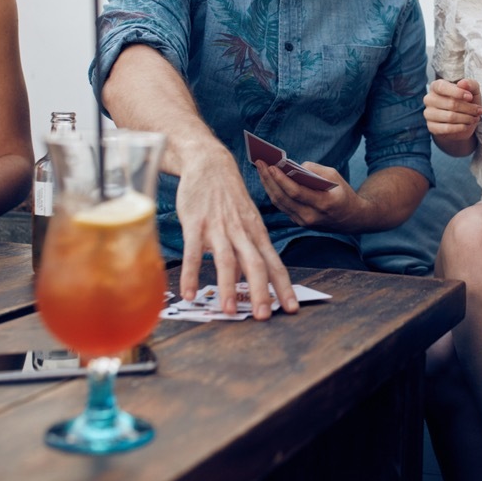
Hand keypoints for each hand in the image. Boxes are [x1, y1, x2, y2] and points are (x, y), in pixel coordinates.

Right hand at [175, 143, 295, 320]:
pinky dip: (191, 274)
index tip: (292, 308)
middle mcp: (242, 232)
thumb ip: (244, 251)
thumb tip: (241, 281)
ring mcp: (219, 228)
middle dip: (261, 292)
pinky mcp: (195, 223)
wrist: (210, 164)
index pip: (275, 263)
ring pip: (227, 260)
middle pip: (256, 265)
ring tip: (229, 311)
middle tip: (264, 316)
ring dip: (229, 287)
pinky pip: (193, 252)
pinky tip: (189, 293)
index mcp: (256, 234)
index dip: (284, 287)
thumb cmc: (228, 198)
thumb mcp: (244, 222)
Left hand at [257, 161, 361, 229]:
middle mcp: (311, 216)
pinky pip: (282, 206)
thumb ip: (314, 170)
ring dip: (268, 185)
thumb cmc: (343, 193)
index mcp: (323, 204)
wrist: (352, 219)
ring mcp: (303, 222)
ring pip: (279, 203)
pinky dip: (274, 192)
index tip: (270, 166)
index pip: (296, 192)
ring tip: (260, 169)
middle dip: (269, 179)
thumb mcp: (335, 176)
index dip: (281, 179)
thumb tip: (293, 166)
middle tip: (259, 163)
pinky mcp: (298, 222)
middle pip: (283, 198)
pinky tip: (268, 180)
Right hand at [423, 78, 481, 142]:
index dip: (457, 92)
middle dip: (469, 108)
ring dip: (466, 118)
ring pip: (450, 117)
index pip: (442, 87)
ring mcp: (428, 114)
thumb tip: (462, 83)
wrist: (461, 122)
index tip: (470, 97)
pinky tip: (466, 125)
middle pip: (451, 104)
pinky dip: (460, 127)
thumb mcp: (472, 91)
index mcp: (436, 86)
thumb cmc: (465, 103)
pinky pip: (447, 128)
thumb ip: (470, 84)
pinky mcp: (431, 127)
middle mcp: (429, 99)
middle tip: (479, 111)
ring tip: (474, 118)